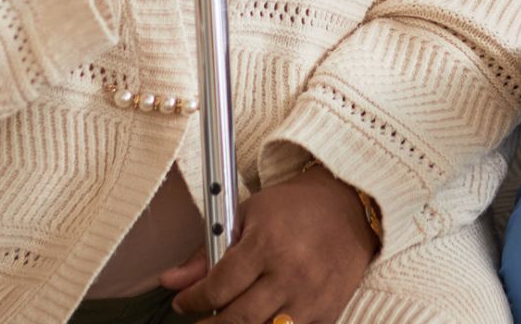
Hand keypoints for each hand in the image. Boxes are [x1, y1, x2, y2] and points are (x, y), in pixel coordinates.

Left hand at [160, 163, 376, 322]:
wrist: (349, 207)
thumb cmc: (294, 208)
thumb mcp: (246, 215)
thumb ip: (206, 251)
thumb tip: (171, 281)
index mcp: (266, 243)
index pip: (218, 288)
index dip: (193, 301)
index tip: (184, 303)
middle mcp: (290, 273)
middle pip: (237, 320)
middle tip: (201, 320)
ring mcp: (311, 297)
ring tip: (230, 319)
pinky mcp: (328, 313)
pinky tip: (263, 317)